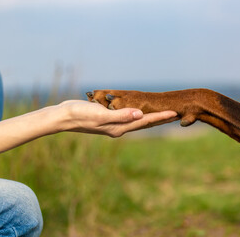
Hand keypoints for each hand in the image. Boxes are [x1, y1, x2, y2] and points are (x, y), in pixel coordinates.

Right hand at [57, 100, 177, 136]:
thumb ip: (121, 115)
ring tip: (162, 114)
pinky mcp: (108, 119)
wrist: (64, 117)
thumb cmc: (81, 114)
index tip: (174, 113)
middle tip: (175, 114)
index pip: (144, 121)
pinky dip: (137, 114)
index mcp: (119, 128)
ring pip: (137, 120)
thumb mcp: (101, 114)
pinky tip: (139, 111)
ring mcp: (113, 124)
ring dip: (150, 117)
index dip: (159, 117)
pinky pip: (127, 116)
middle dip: (159, 119)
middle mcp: (118, 128)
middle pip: (143, 123)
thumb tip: (140, 115)